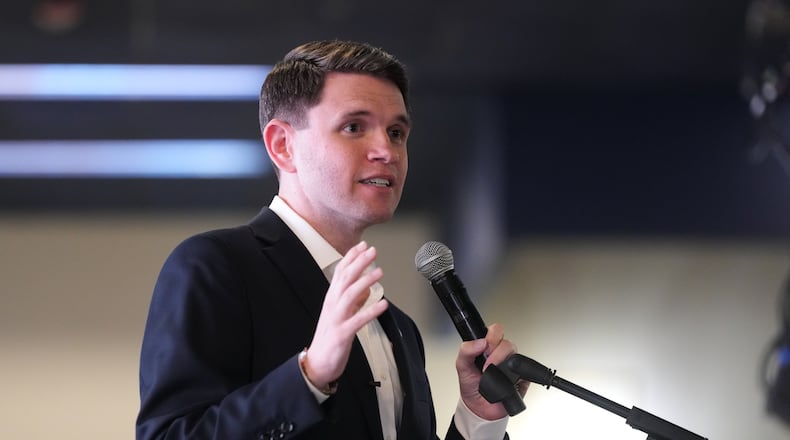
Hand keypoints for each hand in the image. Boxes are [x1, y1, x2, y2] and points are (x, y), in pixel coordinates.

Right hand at [302, 241, 388, 389]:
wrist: (317, 363)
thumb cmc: (330, 337)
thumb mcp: (342, 314)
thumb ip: (354, 301)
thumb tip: (368, 289)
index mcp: (332, 298)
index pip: (340, 272)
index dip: (351, 257)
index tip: (363, 245)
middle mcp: (332, 305)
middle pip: (345, 278)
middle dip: (359, 263)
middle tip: (372, 250)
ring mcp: (337, 318)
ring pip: (350, 295)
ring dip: (365, 282)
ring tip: (380, 272)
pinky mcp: (342, 333)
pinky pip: (358, 320)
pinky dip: (371, 311)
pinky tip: (383, 304)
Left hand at [456, 323, 528, 419]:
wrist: (479, 409)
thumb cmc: (472, 386)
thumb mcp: (462, 366)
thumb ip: (466, 351)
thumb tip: (480, 342)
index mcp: (488, 347)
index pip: (495, 331)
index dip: (492, 336)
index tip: (484, 348)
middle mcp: (501, 353)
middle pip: (507, 342)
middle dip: (496, 352)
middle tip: (487, 364)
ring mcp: (512, 364)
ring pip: (515, 353)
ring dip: (503, 363)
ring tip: (493, 373)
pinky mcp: (522, 377)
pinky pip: (525, 370)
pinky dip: (516, 374)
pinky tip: (506, 380)